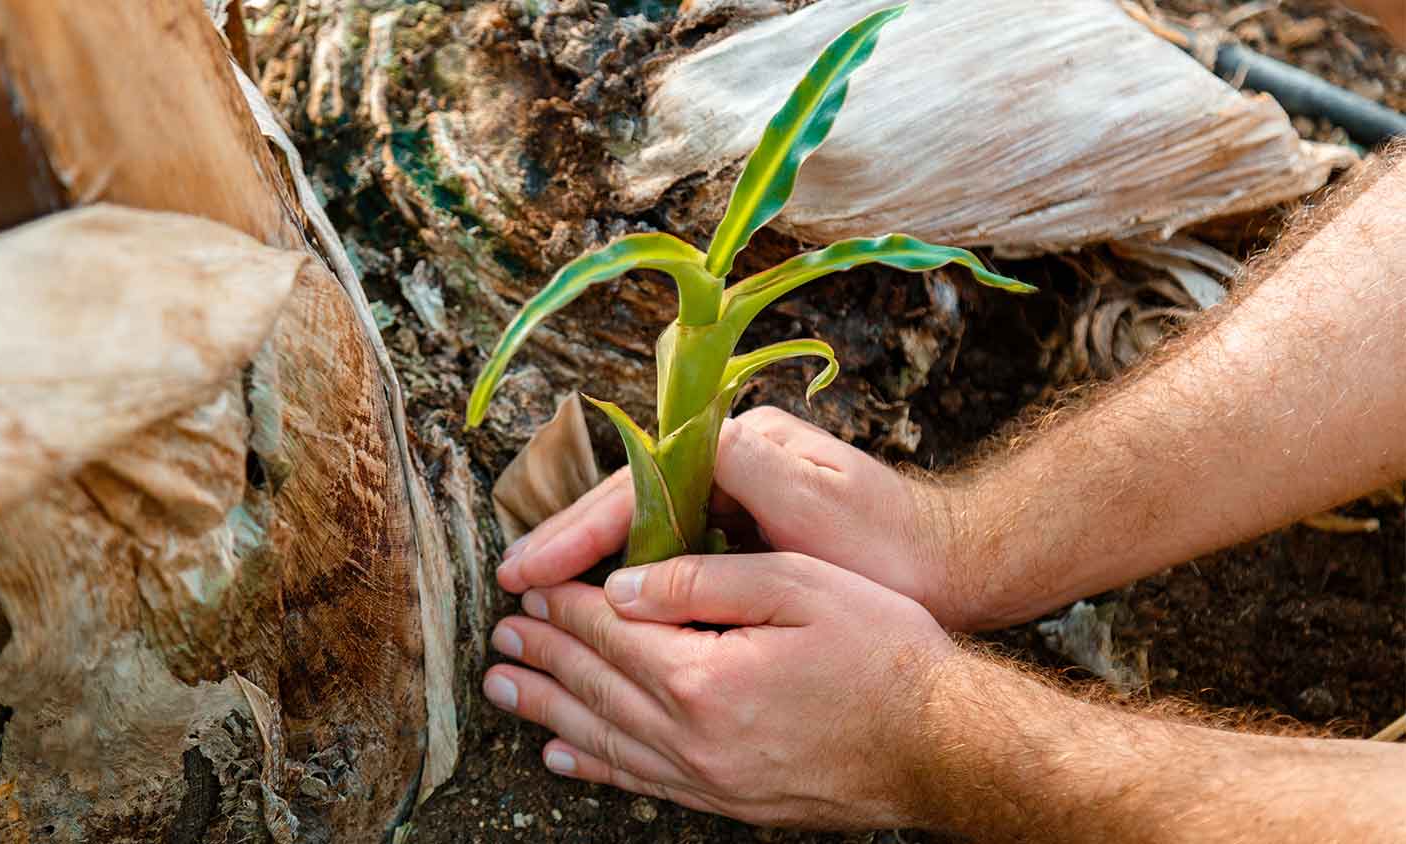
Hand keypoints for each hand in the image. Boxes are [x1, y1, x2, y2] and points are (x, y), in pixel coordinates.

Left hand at [482, 551, 955, 827]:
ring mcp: (710, 779)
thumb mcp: (801, 587)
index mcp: (704, 677)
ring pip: (604, 739)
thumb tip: (624, 585)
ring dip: (549, 709)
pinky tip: (564, 754)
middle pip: (595, 688)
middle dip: (543, 656)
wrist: (945, 745)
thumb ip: (705, 582)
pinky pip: (641, 782)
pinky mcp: (729, 801)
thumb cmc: (885, 653)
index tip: (530, 588)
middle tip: (499, 636)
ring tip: (504, 689)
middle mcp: (694, 738)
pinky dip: (595, 764)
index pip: (611, 632)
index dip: (566, 606)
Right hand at [496, 406, 973, 626]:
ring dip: (592, 567)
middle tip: (513, 588)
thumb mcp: (819, 504)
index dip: (576, 531)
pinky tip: (601, 611)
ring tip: (537, 601)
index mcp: (736, 442)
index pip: (635, 487)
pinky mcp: (743, 534)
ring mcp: (733, 497)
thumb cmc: (889, 544)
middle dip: (569, 546)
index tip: (529, 568)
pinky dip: (633, 584)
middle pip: (628, 506)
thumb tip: (676, 451)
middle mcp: (726, 462)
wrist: (951, 567)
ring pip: (642, 532)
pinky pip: (670, 555)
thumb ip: (749, 471)